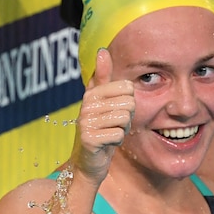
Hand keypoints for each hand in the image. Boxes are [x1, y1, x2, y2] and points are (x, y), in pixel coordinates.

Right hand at [71, 48, 134, 181]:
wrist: (88, 163)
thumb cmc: (100, 130)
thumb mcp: (102, 102)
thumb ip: (102, 77)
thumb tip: (102, 50)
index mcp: (92, 93)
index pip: (127, 87)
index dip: (128, 102)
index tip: (116, 111)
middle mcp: (86, 105)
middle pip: (128, 102)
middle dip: (127, 117)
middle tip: (114, 125)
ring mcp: (85, 122)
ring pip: (124, 118)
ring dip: (122, 130)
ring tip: (110, 134)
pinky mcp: (88, 138)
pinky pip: (118, 134)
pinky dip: (117, 141)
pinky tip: (106, 144)